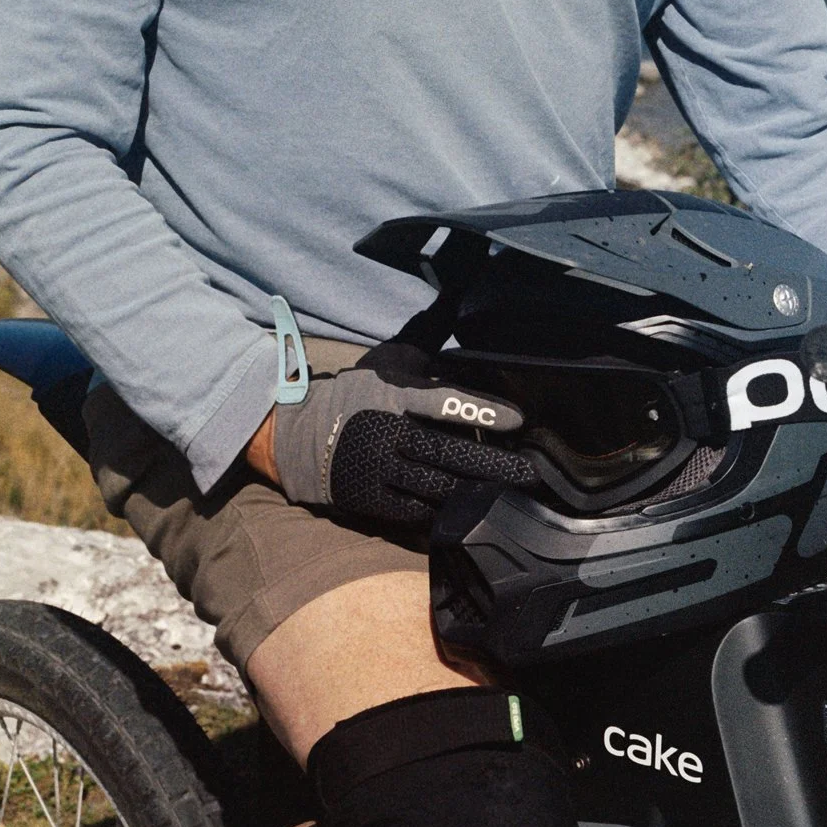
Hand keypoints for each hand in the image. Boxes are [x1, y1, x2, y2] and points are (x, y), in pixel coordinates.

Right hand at [267, 346, 543, 531]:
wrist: (296, 435)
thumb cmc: (353, 394)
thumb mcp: (384, 361)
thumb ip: (423, 349)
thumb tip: (457, 311)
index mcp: (394, 396)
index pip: (444, 402)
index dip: (482, 412)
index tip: (519, 420)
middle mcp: (388, 433)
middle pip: (448, 454)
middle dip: (492, 466)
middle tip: (529, 474)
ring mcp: (378, 471)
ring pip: (435, 488)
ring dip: (473, 494)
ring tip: (508, 498)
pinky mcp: (370, 499)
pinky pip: (414, 513)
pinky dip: (443, 515)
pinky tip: (470, 515)